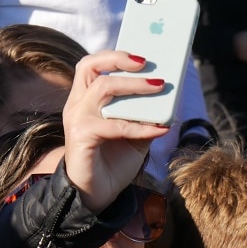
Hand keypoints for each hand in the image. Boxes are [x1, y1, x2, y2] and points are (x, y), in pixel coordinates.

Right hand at [62, 51, 169, 212]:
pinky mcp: (81, 136)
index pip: (93, 64)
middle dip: (120, 59)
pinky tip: (161, 129)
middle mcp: (77, 104)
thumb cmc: (114, 162)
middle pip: (91, 65)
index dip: (116, 54)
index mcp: (86, 99)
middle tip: (148, 62)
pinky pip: (116, 124)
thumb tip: (170, 96)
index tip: (144, 52)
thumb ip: (146, 115)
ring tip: (160, 86)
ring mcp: (77, 119)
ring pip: (104, 88)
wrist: (96, 196)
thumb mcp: (136, 135)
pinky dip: (141, 126)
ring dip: (135, 86)